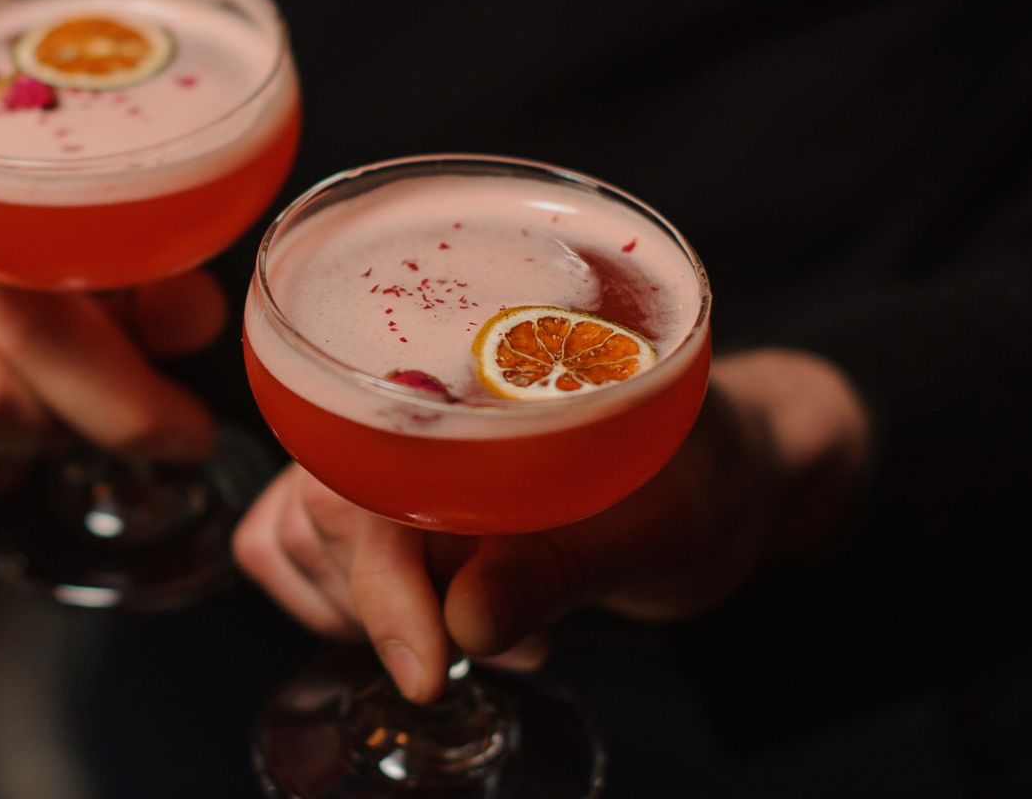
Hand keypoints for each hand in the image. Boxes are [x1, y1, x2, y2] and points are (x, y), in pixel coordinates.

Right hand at [233, 350, 870, 700]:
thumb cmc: (716, 476)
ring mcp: (395, 440)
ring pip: (298, 526)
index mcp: (486, 366)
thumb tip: (466, 622)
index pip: (374, 465)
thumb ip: (568, 567)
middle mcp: (424, 392)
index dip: (384, 576)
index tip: (430, 665)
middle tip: (493, 649)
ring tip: (483, 634)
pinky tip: (426, 621)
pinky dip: (339, 598)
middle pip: (322, 502)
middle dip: (390, 604)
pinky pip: (297, 540)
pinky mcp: (386, 486)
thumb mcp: (666, 529)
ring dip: (369, 607)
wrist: (734, 470)